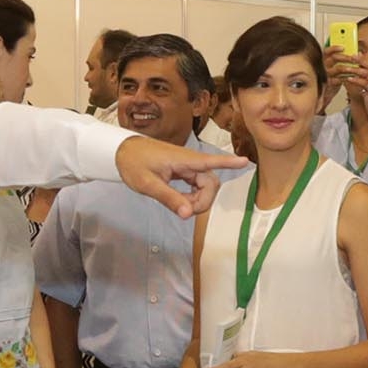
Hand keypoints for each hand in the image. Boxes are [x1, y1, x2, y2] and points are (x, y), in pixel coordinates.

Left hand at [118, 134, 244, 217]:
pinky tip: (180, 201)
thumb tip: (187, 214)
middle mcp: (189, 162)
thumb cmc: (133, 163)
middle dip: (203, 200)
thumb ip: (169, 198)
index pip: (210, 161)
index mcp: (183, 160)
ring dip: (197, 199)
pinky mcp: (182, 171)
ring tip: (178, 205)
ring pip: (204, 185)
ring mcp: (186, 166)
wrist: (120, 152)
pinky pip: (195, 185)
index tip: (246, 161)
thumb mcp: (148, 184)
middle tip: (184, 210)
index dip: (229, 163)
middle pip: (210, 182)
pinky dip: (191, 196)